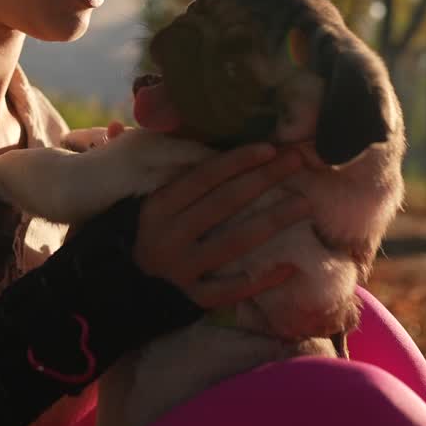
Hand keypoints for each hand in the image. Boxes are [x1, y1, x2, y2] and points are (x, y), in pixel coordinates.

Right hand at [133, 144, 309, 309]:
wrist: (120, 291)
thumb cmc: (140, 237)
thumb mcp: (142, 205)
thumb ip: (161, 174)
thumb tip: (136, 128)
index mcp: (158, 208)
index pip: (202, 178)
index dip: (236, 161)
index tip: (268, 148)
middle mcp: (170, 236)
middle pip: (224, 203)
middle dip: (263, 179)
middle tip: (296, 162)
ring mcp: (183, 269)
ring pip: (234, 242)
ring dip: (272, 221)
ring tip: (304, 204)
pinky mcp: (193, 298)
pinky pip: (233, 289)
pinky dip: (262, 279)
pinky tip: (289, 267)